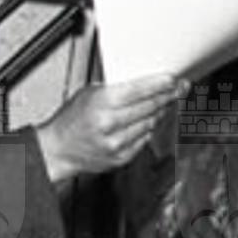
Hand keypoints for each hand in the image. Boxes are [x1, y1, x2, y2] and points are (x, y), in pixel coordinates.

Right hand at [35, 75, 186, 183]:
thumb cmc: (72, 120)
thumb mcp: (89, 93)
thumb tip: (147, 83)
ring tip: (163, 104)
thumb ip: (116, 88)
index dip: (161, 85)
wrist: (59, 149)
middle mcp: (110, 123)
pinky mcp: (121, 157)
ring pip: (151, 123)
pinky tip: (146, 122)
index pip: (141, 91)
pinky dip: (148, 129)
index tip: (173, 80)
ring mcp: (117, 143)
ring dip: (160, 112)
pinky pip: (144, 139)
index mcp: (102, 103)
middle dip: (167, 96)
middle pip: (150, 107)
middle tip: (179, 89)